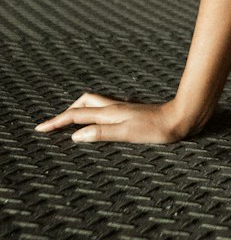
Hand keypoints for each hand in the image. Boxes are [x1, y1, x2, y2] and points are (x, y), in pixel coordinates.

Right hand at [33, 93, 196, 144]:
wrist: (183, 117)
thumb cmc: (157, 128)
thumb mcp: (127, 134)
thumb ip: (101, 133)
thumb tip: (75, 136)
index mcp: (110, 113)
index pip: (76, 116)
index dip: (57, 122)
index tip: (39, 128)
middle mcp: (115, 108)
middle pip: (84, 103)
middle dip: (66, 111)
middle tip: (54, 124)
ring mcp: (124, 108)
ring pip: (95, 103)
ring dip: (81, 109)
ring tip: (72, 119)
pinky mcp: (134, 112)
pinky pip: (107, 108)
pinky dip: (96, 112)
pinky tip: (101, 119)